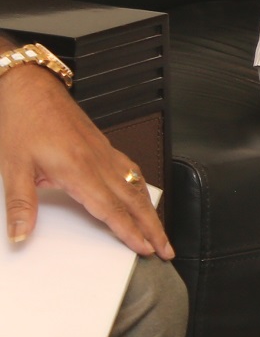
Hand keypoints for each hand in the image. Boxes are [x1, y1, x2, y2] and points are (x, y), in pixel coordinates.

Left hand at [0, 64, 172, 256]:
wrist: (30, 89)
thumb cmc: (21, 122)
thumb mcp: (12, 168)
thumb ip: (20, 205)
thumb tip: (20, 235)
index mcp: (78, 169)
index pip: (111, 209)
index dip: (129, 231)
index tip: (145, 248)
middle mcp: (97, 161)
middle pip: (133, 200)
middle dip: (153, 226)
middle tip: (167, 248)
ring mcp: (104, 152)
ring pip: (136, 185)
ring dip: (150, 210)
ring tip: (159, 229)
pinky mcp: (102, 145)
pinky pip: (130, 170)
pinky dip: (141, 187)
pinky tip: (141, 193)